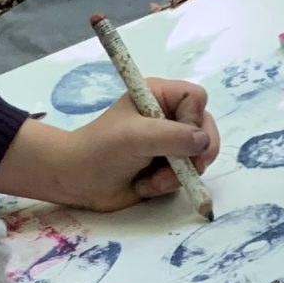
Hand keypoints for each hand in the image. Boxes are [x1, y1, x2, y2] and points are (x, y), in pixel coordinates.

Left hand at [0, 80, 219, 212]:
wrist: (78, 181)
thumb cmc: (101, 150)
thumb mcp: (137, 137)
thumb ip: (173, 136)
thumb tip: (204, 143)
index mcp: (159, 96)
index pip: (197, 98)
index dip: (194, 119)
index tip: (177, 137)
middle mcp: (168, 116)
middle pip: (205, 128)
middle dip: (195, 154)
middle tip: (184, 169)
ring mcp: (169, 143)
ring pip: (198, 156)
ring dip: (179, 173)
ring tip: (152, 181)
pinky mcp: (166, 166)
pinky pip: (186, 175)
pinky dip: (169, 184)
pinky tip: (146, 186)